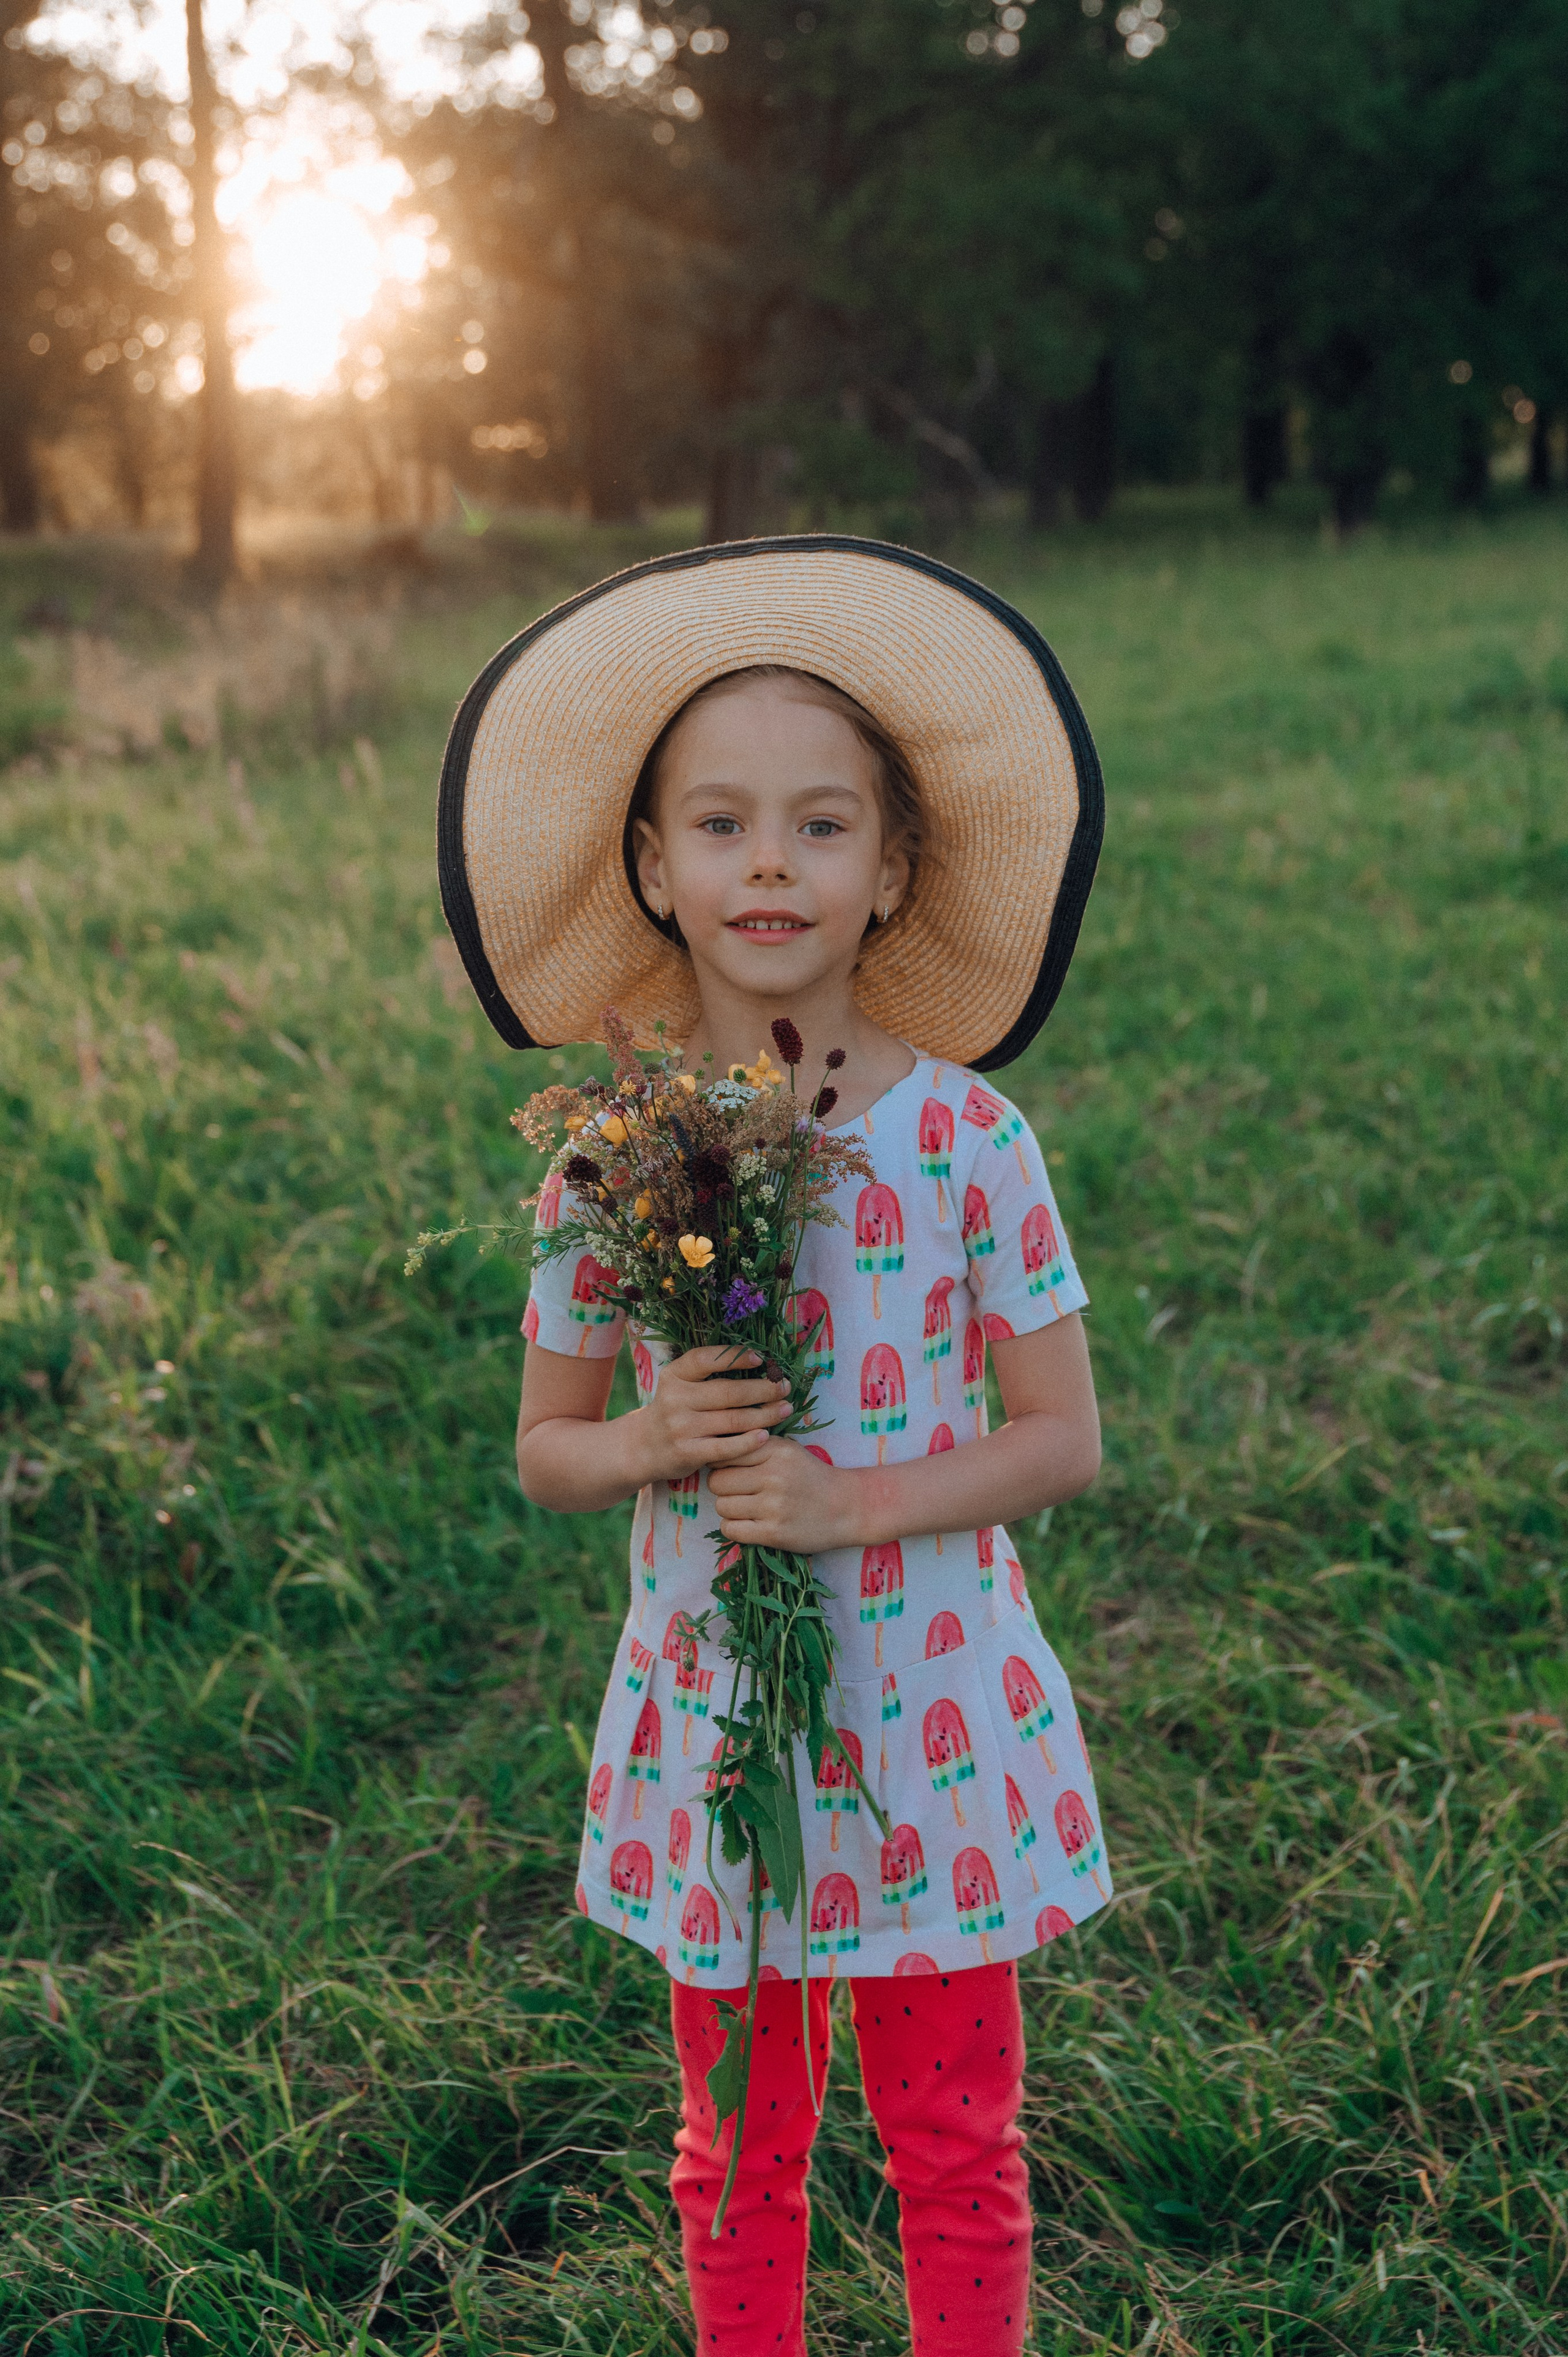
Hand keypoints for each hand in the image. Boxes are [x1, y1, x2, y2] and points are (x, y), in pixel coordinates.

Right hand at [636, 1344, 790, 1486]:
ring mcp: (681, 1428)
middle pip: (729, 1392)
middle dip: (763, 1389)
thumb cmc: (673, 1411)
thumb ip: (706, 1373)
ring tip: (785, 1408)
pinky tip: (765, 1436)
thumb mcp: (678, 1385)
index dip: (734, 1357)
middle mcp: (675, 1399)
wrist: (644, 1447)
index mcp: (674, 1376)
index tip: (760, 1358)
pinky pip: (727, 1447)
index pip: (705, 1359)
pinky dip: (749, 1441)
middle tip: (784, 1386)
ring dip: (765, 1414)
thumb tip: (756, 1360)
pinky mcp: (688, 1453)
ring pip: (733, 1420)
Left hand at [708, 1435, 858, 1553]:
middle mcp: (774, 1476)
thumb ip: (755, 1445)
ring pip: (722, 1506)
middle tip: (738, 1491)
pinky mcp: (774, 1533)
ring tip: (747, 1508)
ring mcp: (773, 1506)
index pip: (725, 1453)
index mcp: (776, 1451)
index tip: (731, 1470)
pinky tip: (748, 1523)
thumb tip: (713, 1446)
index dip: (721, 1463)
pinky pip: (730, 1529)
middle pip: (717, 1481)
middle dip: (723, 1487)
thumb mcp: (788, 1450)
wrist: (847, 1507)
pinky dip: (733, 1528)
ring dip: (729, 1509)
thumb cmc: (811, 1477)